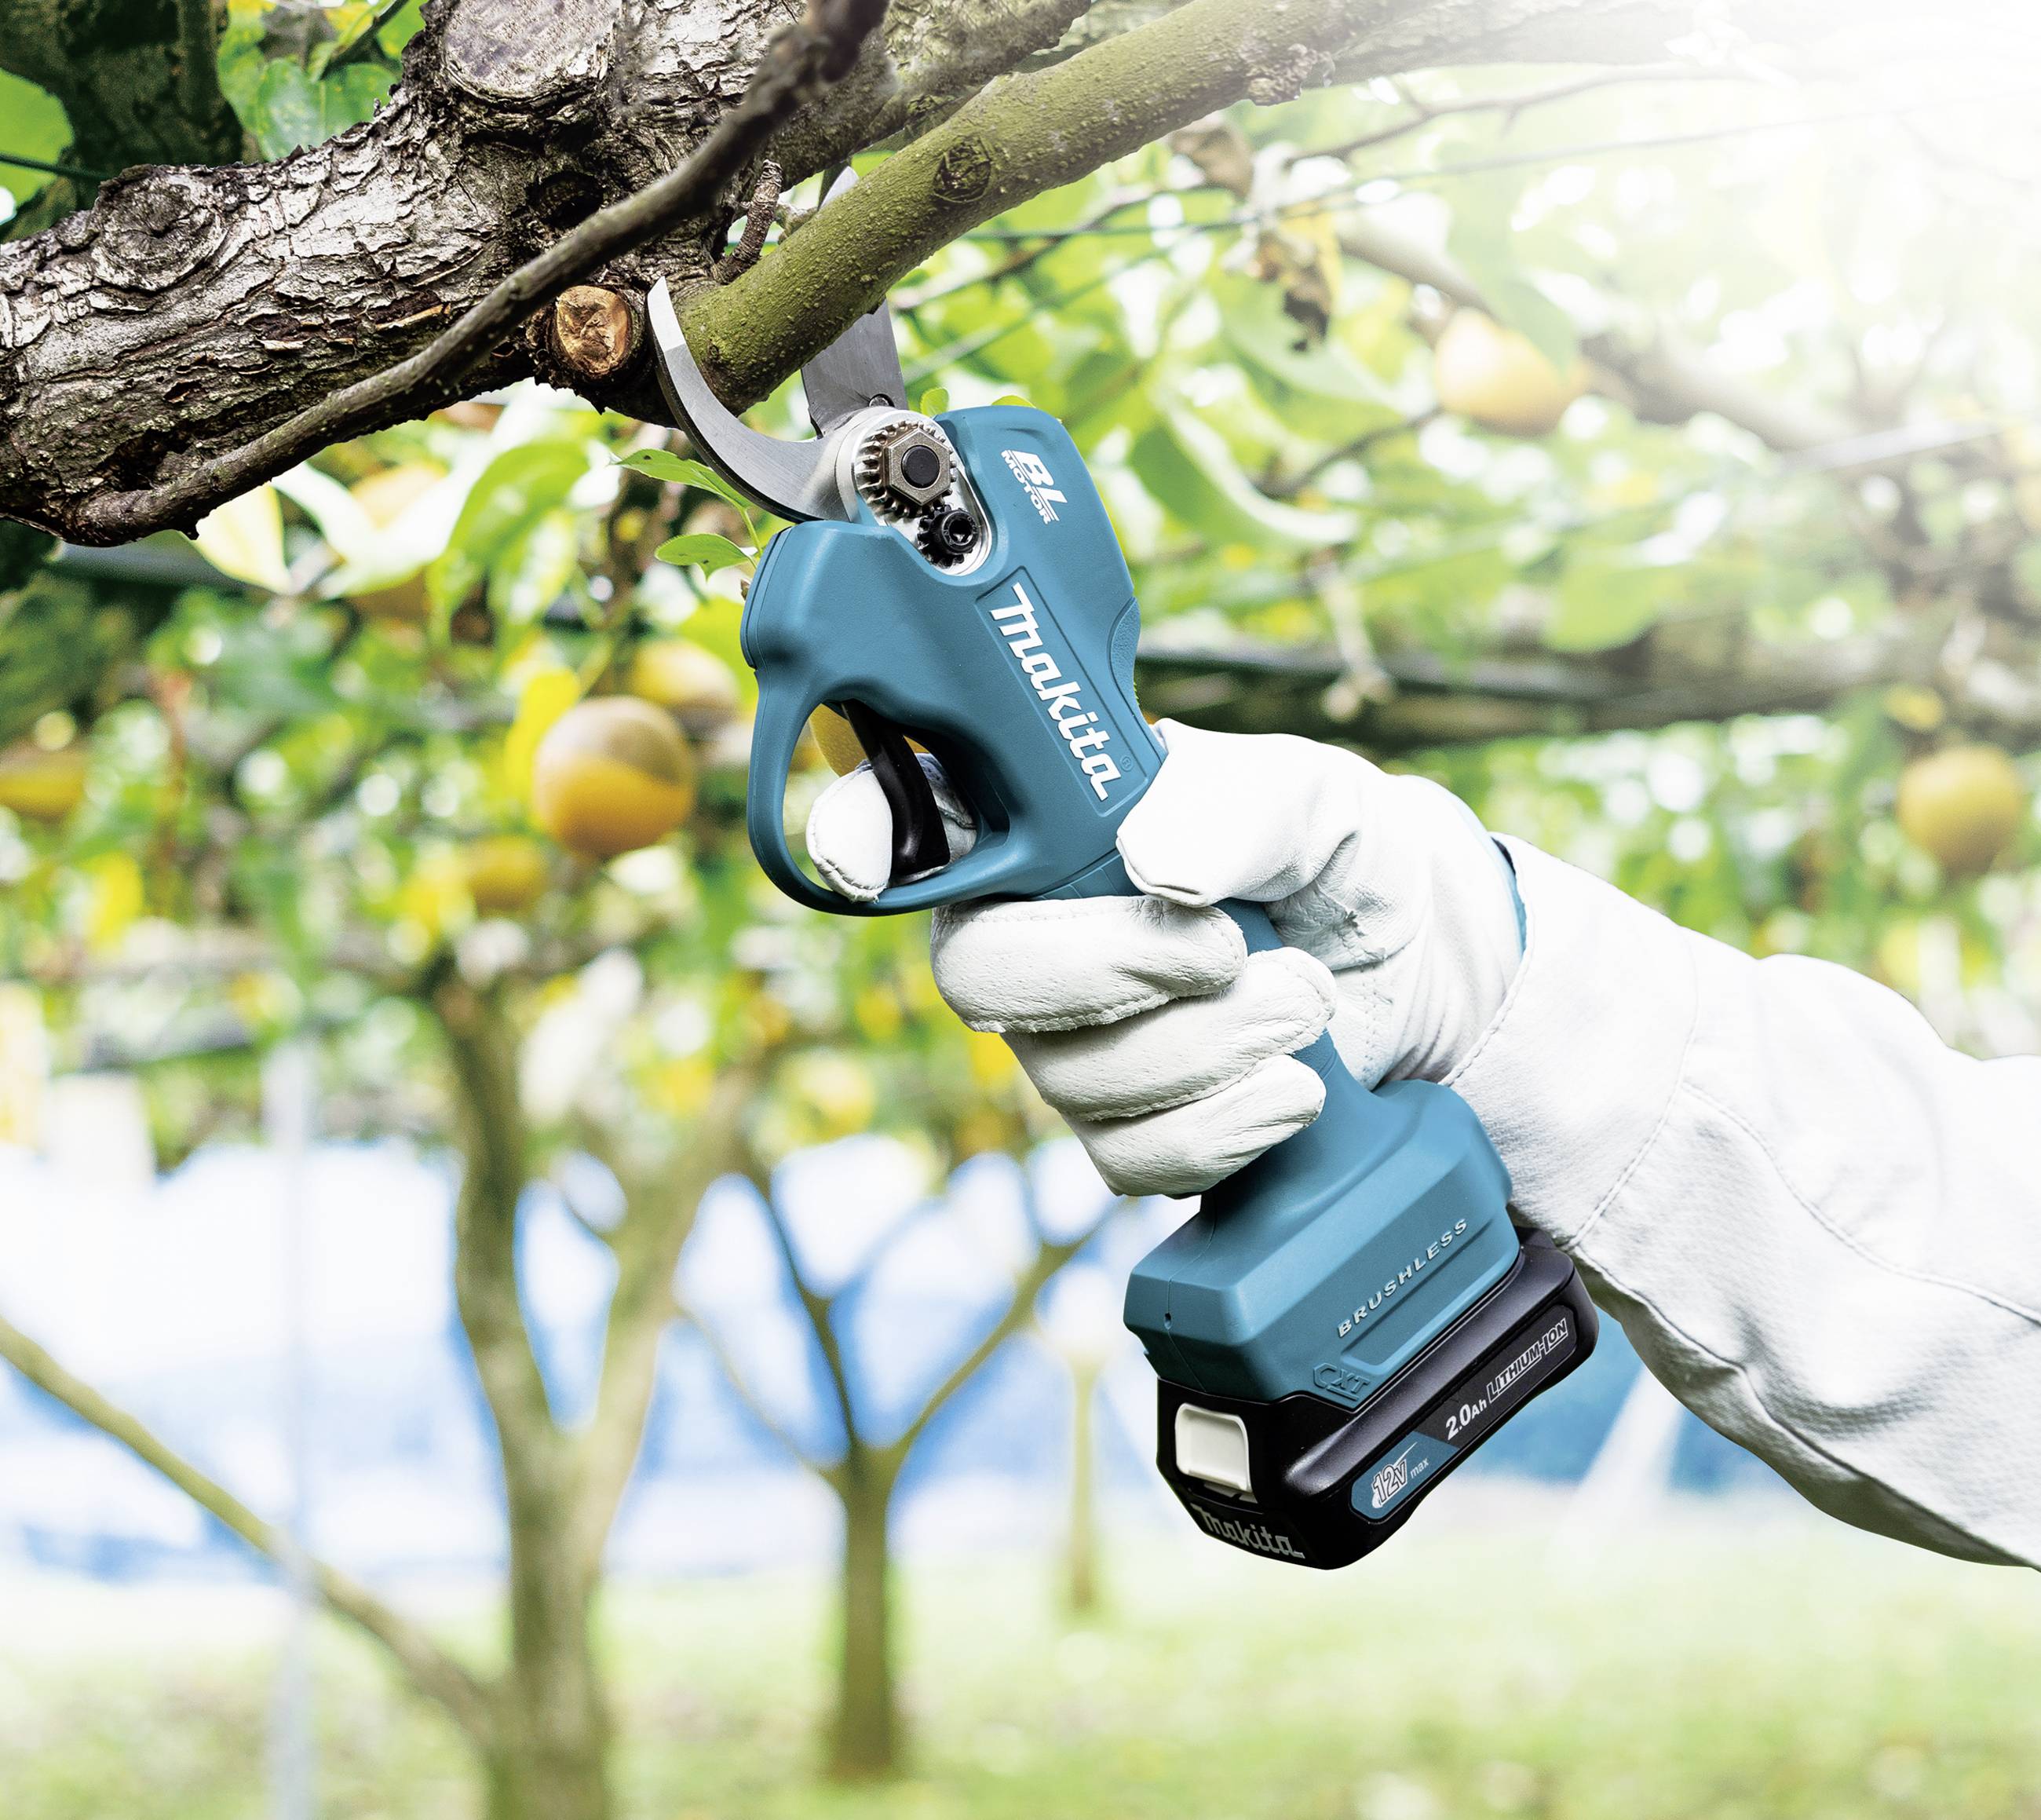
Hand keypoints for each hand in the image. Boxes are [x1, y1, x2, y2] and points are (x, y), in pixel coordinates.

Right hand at [805, 721, 1521, 1196]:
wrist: (1414, 972)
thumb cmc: (1335, 858)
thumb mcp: (1308, 799)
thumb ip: (1236, 808)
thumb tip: (1158, 870)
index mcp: (1046, 823)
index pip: (906, 818)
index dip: (862, 836)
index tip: (865, 861)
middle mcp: (1031, 931)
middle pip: (981, 974)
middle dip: (1108, 972)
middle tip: (1225, 953)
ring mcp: (1069, 1039)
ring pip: (1071, 1078)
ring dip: (1207, 1051)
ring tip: (1306, 1003)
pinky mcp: (1127, 1128)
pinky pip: (1129, 1158)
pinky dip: (1224, 1131)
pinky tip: (1294, 1094)